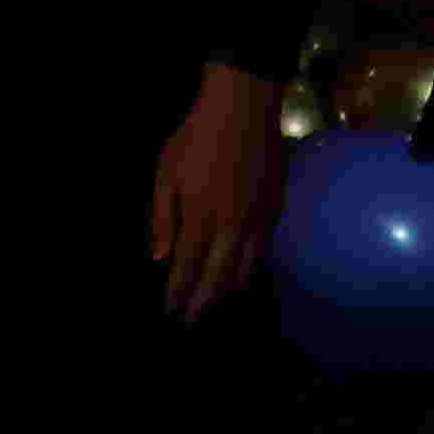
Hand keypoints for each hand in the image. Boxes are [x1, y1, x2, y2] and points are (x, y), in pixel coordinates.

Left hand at [154, 62, 284, 317]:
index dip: (178, 292)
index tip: (169, 312)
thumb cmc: (194, 140)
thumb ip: (162, 218)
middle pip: (218, 275)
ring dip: (227, 289)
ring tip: (213, 303)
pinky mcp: (275, 209)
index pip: (187, 266)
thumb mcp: (164, 175)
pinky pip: (262, 250)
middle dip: (203, 301)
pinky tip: (242, 276)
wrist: (242, 111)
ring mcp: (258, 218)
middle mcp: (232, 225)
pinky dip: (250, 269)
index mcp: (200, 216)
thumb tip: (159, 257)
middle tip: (191, 322)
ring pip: (245, 267)